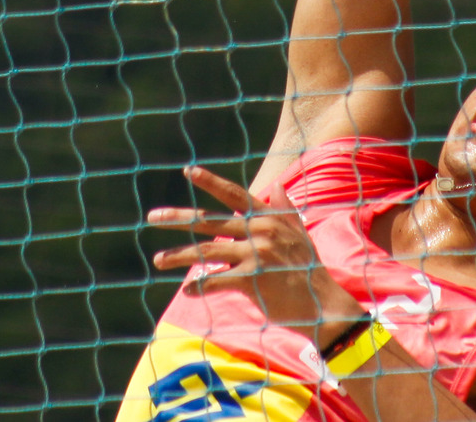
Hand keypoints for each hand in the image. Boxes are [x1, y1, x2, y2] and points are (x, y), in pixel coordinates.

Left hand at [149, 165, 362, 345]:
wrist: (324, 305)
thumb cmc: (309, 270)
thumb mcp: (300, 234)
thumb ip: (284, 209)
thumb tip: (275, 186)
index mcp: (268, 218)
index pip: (234, 194)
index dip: (210, 181)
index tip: (188, 170)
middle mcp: (260, 231)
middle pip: (211, 222)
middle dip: (179, 218)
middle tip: (152, 216)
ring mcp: (256, 254)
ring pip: (207, 252)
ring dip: (179, 256)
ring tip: (158, 259)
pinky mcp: (253, 280)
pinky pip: (217, 280)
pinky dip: (200, 286)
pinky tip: (187, 291)